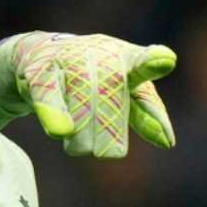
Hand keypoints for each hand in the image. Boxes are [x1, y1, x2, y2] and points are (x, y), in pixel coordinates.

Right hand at [0, 32, 176, 157]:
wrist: (38, 54)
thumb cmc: (93, 76)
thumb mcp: (123, 92)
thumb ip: (146, 113)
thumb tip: (168, 142)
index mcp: (124, 58)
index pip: (140, 62)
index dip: (152, 61)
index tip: (166, 60)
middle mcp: (97, 53)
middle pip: (109, 93)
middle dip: (109, 128)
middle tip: (109, 153)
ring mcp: (67, 58)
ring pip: (80, 97)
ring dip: (84, 129)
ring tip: (82, 148)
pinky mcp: (38, 68)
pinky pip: (47, 93)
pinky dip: (54, 112)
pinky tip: (60, 131)